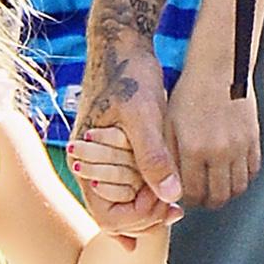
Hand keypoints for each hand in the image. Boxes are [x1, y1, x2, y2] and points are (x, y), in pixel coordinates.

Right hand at [70, 34, 178, 227]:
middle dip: (147, 216)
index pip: (110, 217)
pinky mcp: (116, 153)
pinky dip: (149, 194)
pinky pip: (130, 187)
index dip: (140, 218)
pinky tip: (169, 192)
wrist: (122, 45)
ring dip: (149, 207)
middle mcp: (90, 168)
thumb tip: (169, 195)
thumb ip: (153, 156)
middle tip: (177, 207)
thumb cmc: (127, 74)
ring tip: (176, 201)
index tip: (167, 204)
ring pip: (125, 205)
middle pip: (117, 217)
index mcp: (86, 162)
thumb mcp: (142, 114)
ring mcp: (103, 162)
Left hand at [167, 61, 259, 208]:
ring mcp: (240, 147)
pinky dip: (242, 178)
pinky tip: (231, 171)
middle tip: (201, 195)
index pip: (193, 192)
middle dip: (207, 201)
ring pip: (238, 189)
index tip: (185, 195)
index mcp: (193, 148)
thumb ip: (169, 157)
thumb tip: (170, 186)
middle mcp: (219, 152)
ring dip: (226, 192)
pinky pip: (253, 172)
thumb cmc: (189, 93)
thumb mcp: (168, 124)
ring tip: (216, 185)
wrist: (218, 68)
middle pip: (218, 196)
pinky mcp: (255, 140)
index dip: (188, 199)